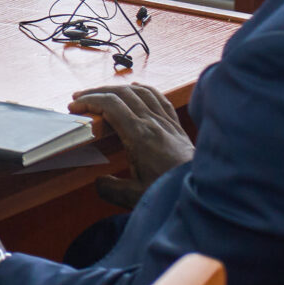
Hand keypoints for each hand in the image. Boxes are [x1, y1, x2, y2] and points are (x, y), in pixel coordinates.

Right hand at [71, 84, 192, 202]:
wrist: (208, 195)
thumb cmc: (172, 193)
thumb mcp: (135, 197)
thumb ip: (111, 188)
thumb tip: (100, 182)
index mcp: (140, 135)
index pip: (110, 105)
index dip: (89, 101)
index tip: (75, 106)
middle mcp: (153, 123)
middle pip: (121, 93)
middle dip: (97, 92)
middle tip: (80, 98)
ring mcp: (167, 123)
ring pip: (140, 92)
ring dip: (118, 88)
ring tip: (103, 92)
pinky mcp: (177, 127)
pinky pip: (160, 99)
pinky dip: (145, 90)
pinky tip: (138, 89)